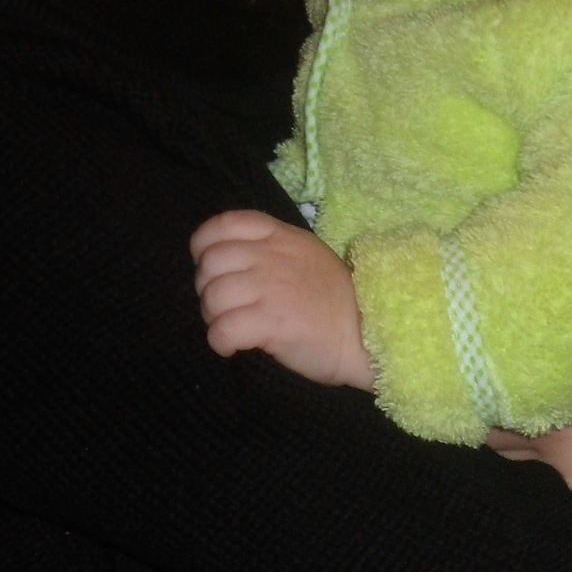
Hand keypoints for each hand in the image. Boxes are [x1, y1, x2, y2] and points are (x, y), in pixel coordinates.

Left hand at [189, 210, 372, 390]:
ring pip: (213, 296)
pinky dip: (219, 341)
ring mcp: (271, 288)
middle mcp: (272, 256)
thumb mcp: (306, 254)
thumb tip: (230, 263)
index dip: (204, 244)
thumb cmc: (336, 299)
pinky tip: (232, 347)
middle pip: (210, 262)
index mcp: (280, 236)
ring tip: (230, 327)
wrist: (368, 333)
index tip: (209, 266)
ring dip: (213, 317)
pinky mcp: (271, 323)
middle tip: (224, 307)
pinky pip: (223, 329)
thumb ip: (271, 249)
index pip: (224, 224)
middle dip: (206, 287)